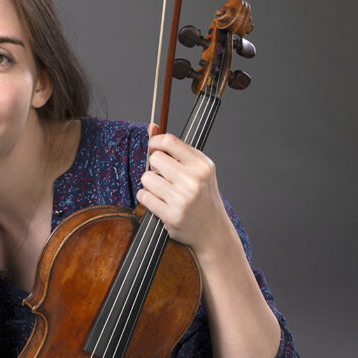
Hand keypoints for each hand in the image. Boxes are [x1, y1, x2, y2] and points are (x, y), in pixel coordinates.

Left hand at [136, 123, 233, 255]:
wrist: (213, 231)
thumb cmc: (203, 197)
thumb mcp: (197, 170)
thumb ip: (175, 149)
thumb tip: (151, 127)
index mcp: (202, 165)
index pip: (169, 142)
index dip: (155, 142)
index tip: (152, 148)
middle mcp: (194, 180)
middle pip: (155, 159)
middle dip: (154, 168)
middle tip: (163, 177)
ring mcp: (183, 198)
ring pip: (146, 178)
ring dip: (149, 185)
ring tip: (162, 192)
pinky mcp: (172, 215)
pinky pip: (144, 196)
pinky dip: (146, 198)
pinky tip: (158, 202)